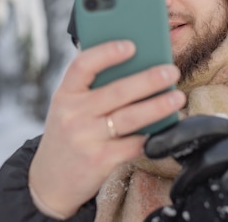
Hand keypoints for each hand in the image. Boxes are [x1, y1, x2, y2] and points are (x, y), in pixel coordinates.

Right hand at [29, 40, 185, 217]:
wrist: (50, 182)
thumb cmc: (68, 135)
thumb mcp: (70, 108)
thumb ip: (93, 90)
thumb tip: (138, 68)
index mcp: (65, 94)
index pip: (83, 65)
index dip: (107, 53)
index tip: (131, 45)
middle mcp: (72, 114)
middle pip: (116, 91)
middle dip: (149, 79)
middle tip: (171, 71)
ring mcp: (85, 138)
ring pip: (130, 117)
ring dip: (158, 106)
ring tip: (177, 97)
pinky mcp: (99, 161)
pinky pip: (133, 144)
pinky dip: (152, 135)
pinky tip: (166, 127)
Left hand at [144, 115, 227, 221]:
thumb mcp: (214, 150)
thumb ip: (188, 144)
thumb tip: (148, 142)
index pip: (198, 126)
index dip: (172, 136)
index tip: (148, 148)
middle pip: (206, 160)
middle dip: (186, 180)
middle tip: (176, 194)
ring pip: (220, 185)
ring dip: (208, 196)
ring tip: (206, 200)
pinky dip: (226, 209)